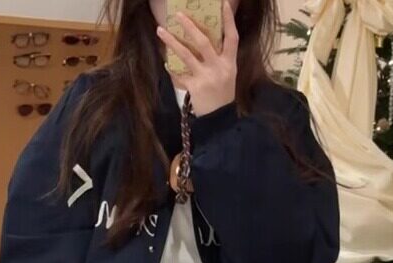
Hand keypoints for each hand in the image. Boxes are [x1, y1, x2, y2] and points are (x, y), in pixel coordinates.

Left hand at [157, 0, 237, 116]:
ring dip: (172, 41)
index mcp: (230, 63)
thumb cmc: (223, 95)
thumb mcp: (227, 75)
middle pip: (203, 42)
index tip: (222, 4)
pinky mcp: (195, 88)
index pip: (232, 38)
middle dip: (190, 26)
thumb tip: (203, 38)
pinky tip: (165, 63)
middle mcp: (219, 68)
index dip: (228, 20)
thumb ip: (219, 58)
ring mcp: (206, 78)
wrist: (219, 120)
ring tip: (160, 30)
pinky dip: (171, 68)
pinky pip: (179, 74)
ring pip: (186, 55)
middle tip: (178, 15)